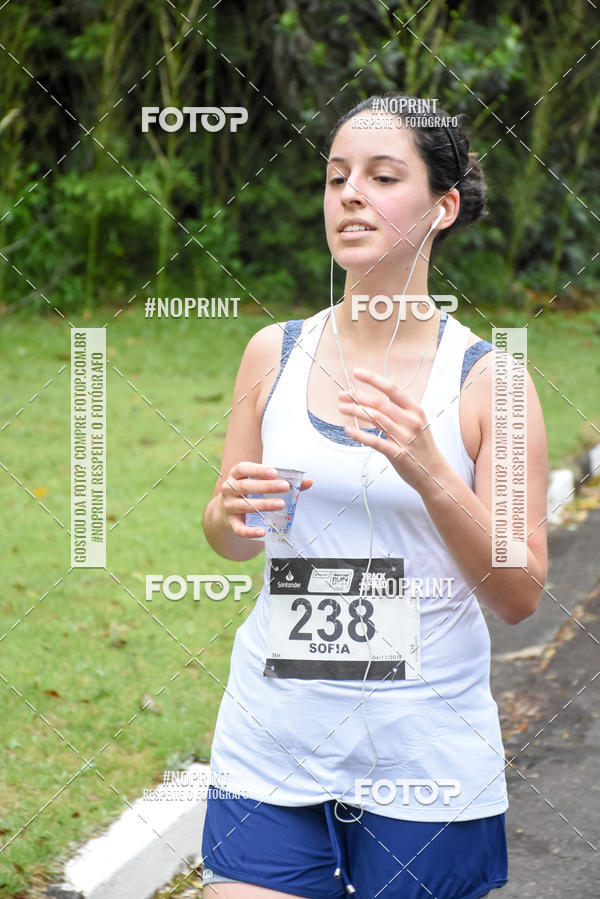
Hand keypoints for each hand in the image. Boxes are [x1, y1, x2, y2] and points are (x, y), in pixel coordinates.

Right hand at [219, 461, 312, 538]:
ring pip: (244, 506)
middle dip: (266, 486)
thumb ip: (284, 482)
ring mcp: (228, 506)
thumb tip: (309, 482)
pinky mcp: (230, 523)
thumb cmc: (250, 493)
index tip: (274, 472)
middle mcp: (229, 489)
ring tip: (281, 504)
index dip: (258, 470)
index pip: (244, 468)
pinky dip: (250, 531)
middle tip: (285, 487)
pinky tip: (263, 531)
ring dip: (263, 505)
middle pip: (246, 486)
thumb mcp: (262, 484)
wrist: (228, 512)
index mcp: (236, 475)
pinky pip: (239, 529)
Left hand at [338, 368, 443, 493]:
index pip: (392, 389)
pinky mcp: (398, 454)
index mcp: (415, 410)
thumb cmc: (422, 445)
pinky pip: (375, 441)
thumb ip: (402, 403)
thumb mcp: (417, 420)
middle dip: (358, 396)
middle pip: (380, 403)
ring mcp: (405, 437)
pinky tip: (348, 430)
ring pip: (375, 418)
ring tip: (341, 408)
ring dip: (355, 411)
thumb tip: (391, 381)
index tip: (356, 372)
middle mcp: (411, 421)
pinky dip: (360, 435)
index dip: (373, 379)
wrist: (434, 473)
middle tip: (341, 395)